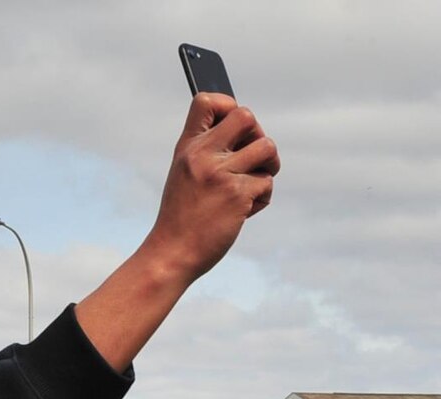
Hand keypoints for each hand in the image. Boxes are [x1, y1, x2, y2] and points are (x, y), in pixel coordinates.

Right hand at [144, 93, 279, 282]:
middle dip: (258, 134)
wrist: (171, 254)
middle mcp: (202, 156)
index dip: (228, 105)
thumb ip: (206, 152)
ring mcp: (219, 174)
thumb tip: (246, 131)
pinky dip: (261, 198)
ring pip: (267, 148)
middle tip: (253, 156)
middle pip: (246, 116)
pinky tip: (243, 211)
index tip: (234, 127)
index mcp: (187, 148)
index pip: (206, 102)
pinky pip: (267, 183)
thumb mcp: (183, 176)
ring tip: (255, 183)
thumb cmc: (181, 217)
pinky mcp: (237, 195)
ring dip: (269, 166)